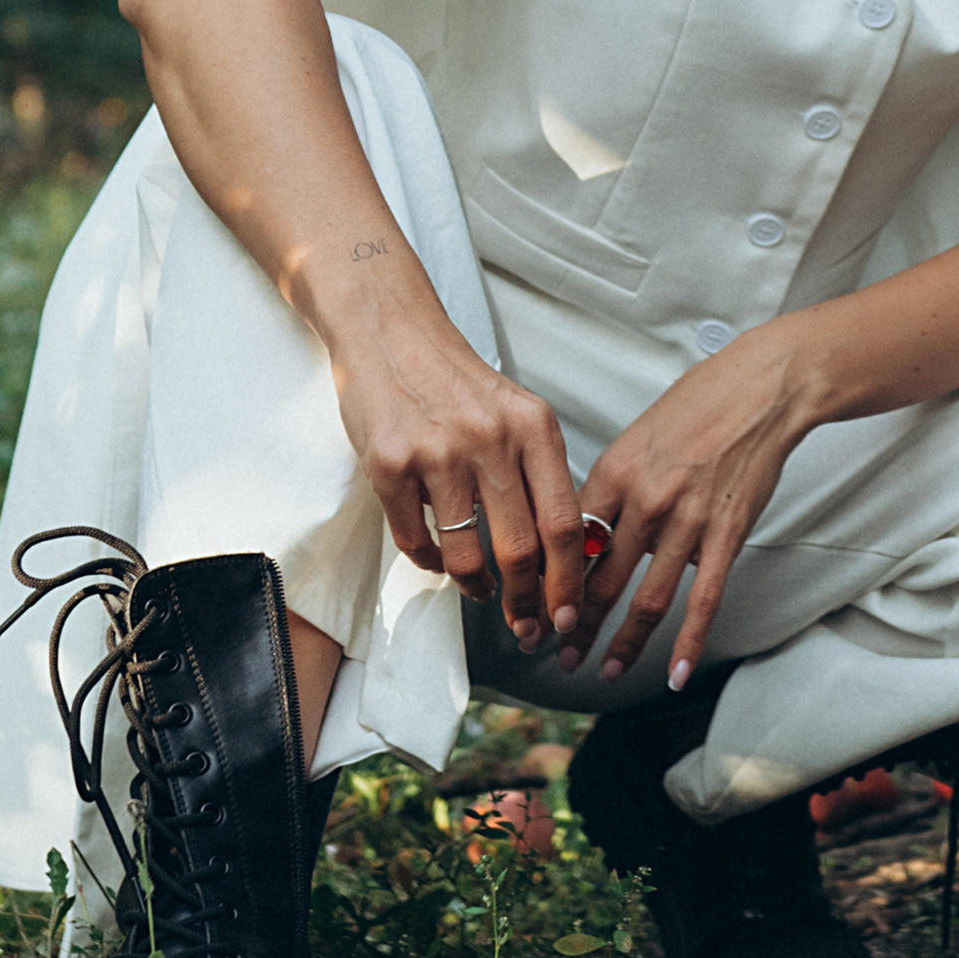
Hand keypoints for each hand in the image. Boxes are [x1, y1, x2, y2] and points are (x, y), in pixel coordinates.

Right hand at [326, 298, 587, 653]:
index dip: (570, 582)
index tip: (568, 616)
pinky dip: (430, 563)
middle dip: (526, 601)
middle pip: (520, 549)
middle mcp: (490, 438)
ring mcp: (437, 452)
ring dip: (476, 587)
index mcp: (534, 427)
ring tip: (479, 591)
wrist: (390, 332)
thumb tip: (566, 555)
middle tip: (525, 624)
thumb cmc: (458, 383)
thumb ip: (541, 474)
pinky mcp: (389, 464)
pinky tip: (438, 559)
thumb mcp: (518, 414)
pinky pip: (415, 541)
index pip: (565, 523)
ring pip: (466, 554)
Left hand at [573, 331, 813, 692]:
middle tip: (559, 653)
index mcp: (613, 472)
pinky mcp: (726, 534)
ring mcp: (687, 520)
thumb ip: (610, 489)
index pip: (569, 542)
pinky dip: (688, 642)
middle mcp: (644, 500)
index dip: (550, 583)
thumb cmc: (697, 406)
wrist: (759, 390)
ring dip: (622, 643)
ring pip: (646, 598)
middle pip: (599, 579)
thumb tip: (587, 534)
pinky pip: (703, 599)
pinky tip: (676, 672)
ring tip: (604, 671)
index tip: (539, 609)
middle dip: (575, 626)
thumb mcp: (634, 439)